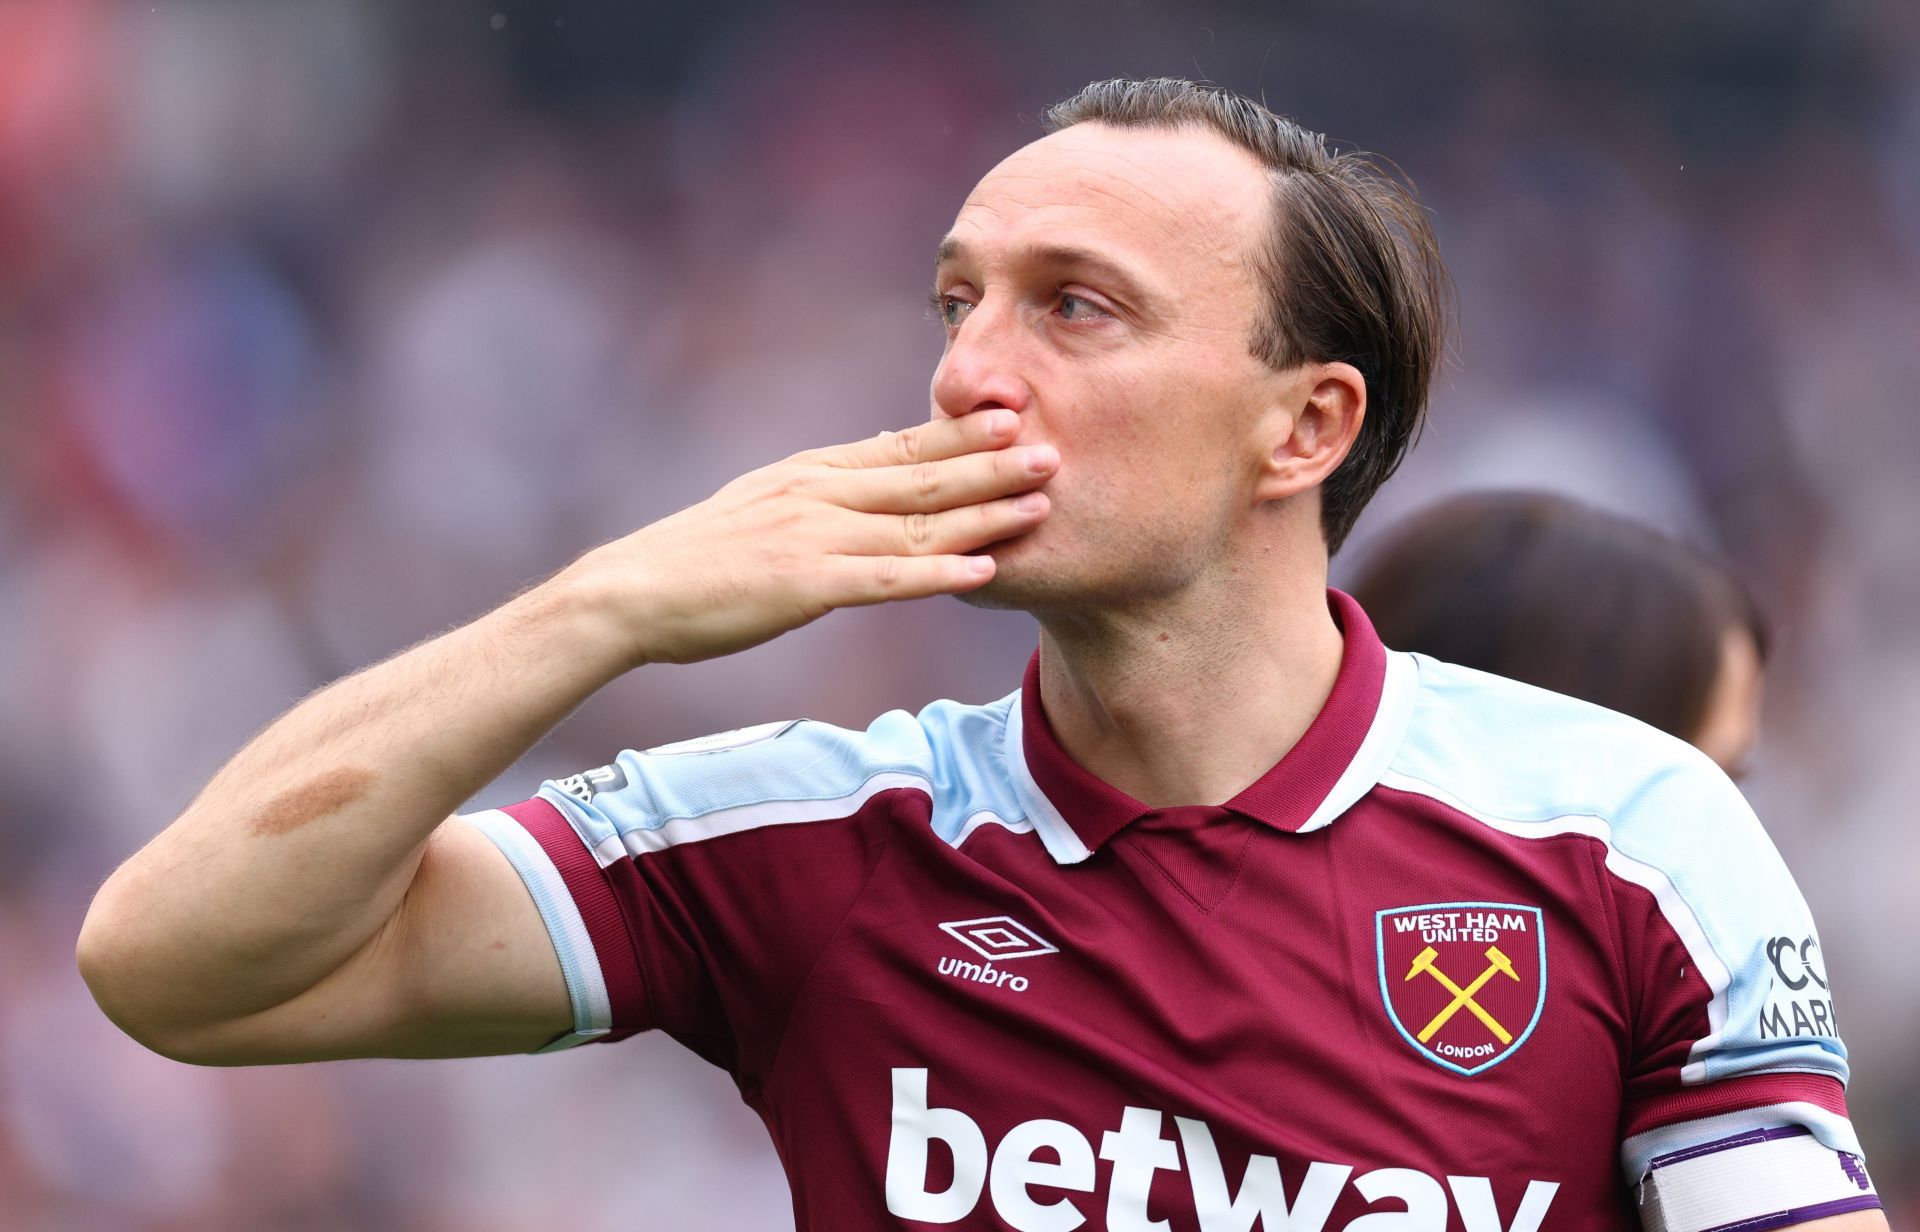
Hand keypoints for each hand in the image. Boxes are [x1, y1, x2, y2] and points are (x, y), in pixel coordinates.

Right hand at [564, 410, 1056, 665]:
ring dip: (984, 514)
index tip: (1021, 413)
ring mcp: (813, 537)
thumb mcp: (767, 502)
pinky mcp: (803, 585)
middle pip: (923, 475)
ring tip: (1041, 503)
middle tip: (1056, 448)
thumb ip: (826, 486)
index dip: (965, 431)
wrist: (633, 593)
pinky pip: (883, 579)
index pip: (904, 444)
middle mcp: (820, 493)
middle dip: (994, 463)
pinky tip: (980, 572)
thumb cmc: (700, 558)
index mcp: (815, 472)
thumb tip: (880, 457)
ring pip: (915, 522)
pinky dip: (935, 574)